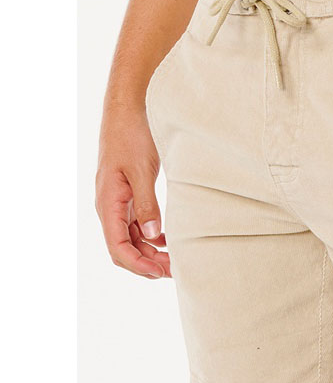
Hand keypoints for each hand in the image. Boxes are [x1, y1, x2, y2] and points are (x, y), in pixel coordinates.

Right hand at [95, 106, 170, 277]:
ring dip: (151, 252)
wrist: (128, 109)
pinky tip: (169, 241)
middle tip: (174, 271)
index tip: (159, 273)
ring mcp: (119, 202)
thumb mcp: (142, 170)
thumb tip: (153, 236)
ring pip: (132, 239)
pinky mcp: (129, 195)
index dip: (137, 264)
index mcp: (108, 202)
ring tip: (175, 261)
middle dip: (146, 263)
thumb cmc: (132, 135)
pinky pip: (137, 225)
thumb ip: (147, 204)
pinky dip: (152, 237)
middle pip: (124, 248)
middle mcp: (110, 206)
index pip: (117, 246)